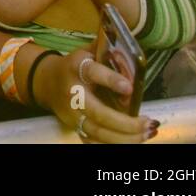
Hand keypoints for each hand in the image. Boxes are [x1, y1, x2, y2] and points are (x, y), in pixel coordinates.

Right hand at [37, 48, 153, 143]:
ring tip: (148, 132)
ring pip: (98, 132)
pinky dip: (116, 143)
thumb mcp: (88, 52)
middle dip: (125, 122)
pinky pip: (95, 141)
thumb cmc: (74, 66)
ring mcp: (72, 114)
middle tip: (148, 122)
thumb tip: (134, 51)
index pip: (92, 72)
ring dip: (126, 137)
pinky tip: (135, 140)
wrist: (47, 82)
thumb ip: (108, 51)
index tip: (129, 87)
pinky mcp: (74, 127)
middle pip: (98, 113)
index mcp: (75, 68)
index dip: (110, 80)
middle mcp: (72, 93)